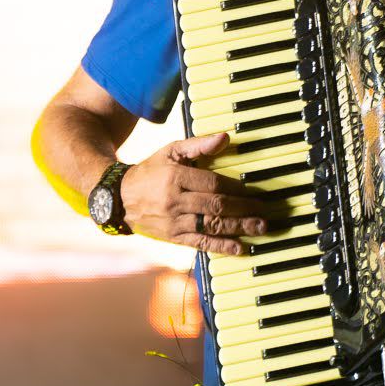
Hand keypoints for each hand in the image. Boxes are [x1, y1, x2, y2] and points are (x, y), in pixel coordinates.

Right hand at [119, 133, 270, 254]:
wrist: (119, 199)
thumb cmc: (150, 171)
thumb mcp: (170, 151)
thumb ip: (198, 145)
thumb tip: (225, 137)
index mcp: (175, 176)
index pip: (213, 183)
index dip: (236, 188)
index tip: (253, 190)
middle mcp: (174, 200)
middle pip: (215, 205)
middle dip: (244, 209)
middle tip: (265, 210)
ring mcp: (173, 221)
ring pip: (211, 225)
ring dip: (238, 228)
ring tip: (260, 227)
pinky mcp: (173, 237)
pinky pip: (200, 243)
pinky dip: (221, 246)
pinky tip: (239, 248)